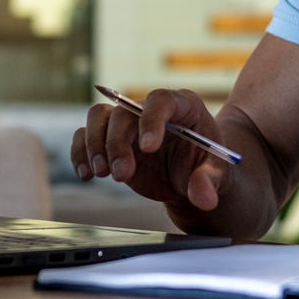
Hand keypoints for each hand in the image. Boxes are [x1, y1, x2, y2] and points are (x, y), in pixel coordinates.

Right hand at [71, 88, 234, 212]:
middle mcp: (150, 110)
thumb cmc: (206, 166)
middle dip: (118, 143)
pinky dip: (80, 153)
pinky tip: (86, 174)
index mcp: (183, 106)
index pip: (161, 100)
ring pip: (99, 116)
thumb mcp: (217, 174)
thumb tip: (204, 198)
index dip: (152, 119)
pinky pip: (85, 135)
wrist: (190, 177)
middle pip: (124, 112)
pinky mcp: (111, 139)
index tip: (149, 148)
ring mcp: (128, 123)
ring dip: (95, 144)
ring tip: (103, 173)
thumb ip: (209, 182)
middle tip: (121, 175)